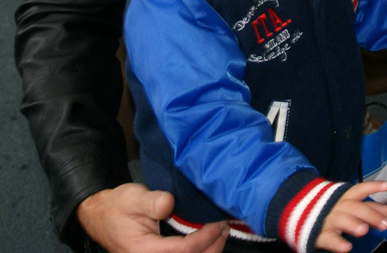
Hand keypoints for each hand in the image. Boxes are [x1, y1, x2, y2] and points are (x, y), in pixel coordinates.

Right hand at [77, 184, 227, 252]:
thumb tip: (169, 203)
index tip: (217, 221)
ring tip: (221, 233)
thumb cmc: (118, 206)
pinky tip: (208, 239)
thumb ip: (153, 201)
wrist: (101, 215)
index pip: (183, 250)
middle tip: (225, 227)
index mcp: (145, 252)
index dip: (204, 237)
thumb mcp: (134, 198)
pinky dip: (199, 251)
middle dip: (212, 247)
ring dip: (208, 251)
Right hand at [317, 181, 386, 252]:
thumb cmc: (331, 210)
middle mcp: (336, 205)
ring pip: (340, 219)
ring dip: (352, 223)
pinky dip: (337, 243)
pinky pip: (328, 238)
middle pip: (354, 206)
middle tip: (385, 224)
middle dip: (370, 214)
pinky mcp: (317, 234)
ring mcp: (326, 219)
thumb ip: (370, 208)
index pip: (360, 189)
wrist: (297, 214)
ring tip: (364, 230)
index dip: (373, 187)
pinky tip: (347, 248)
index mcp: (344, 197)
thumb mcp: (350, 206)